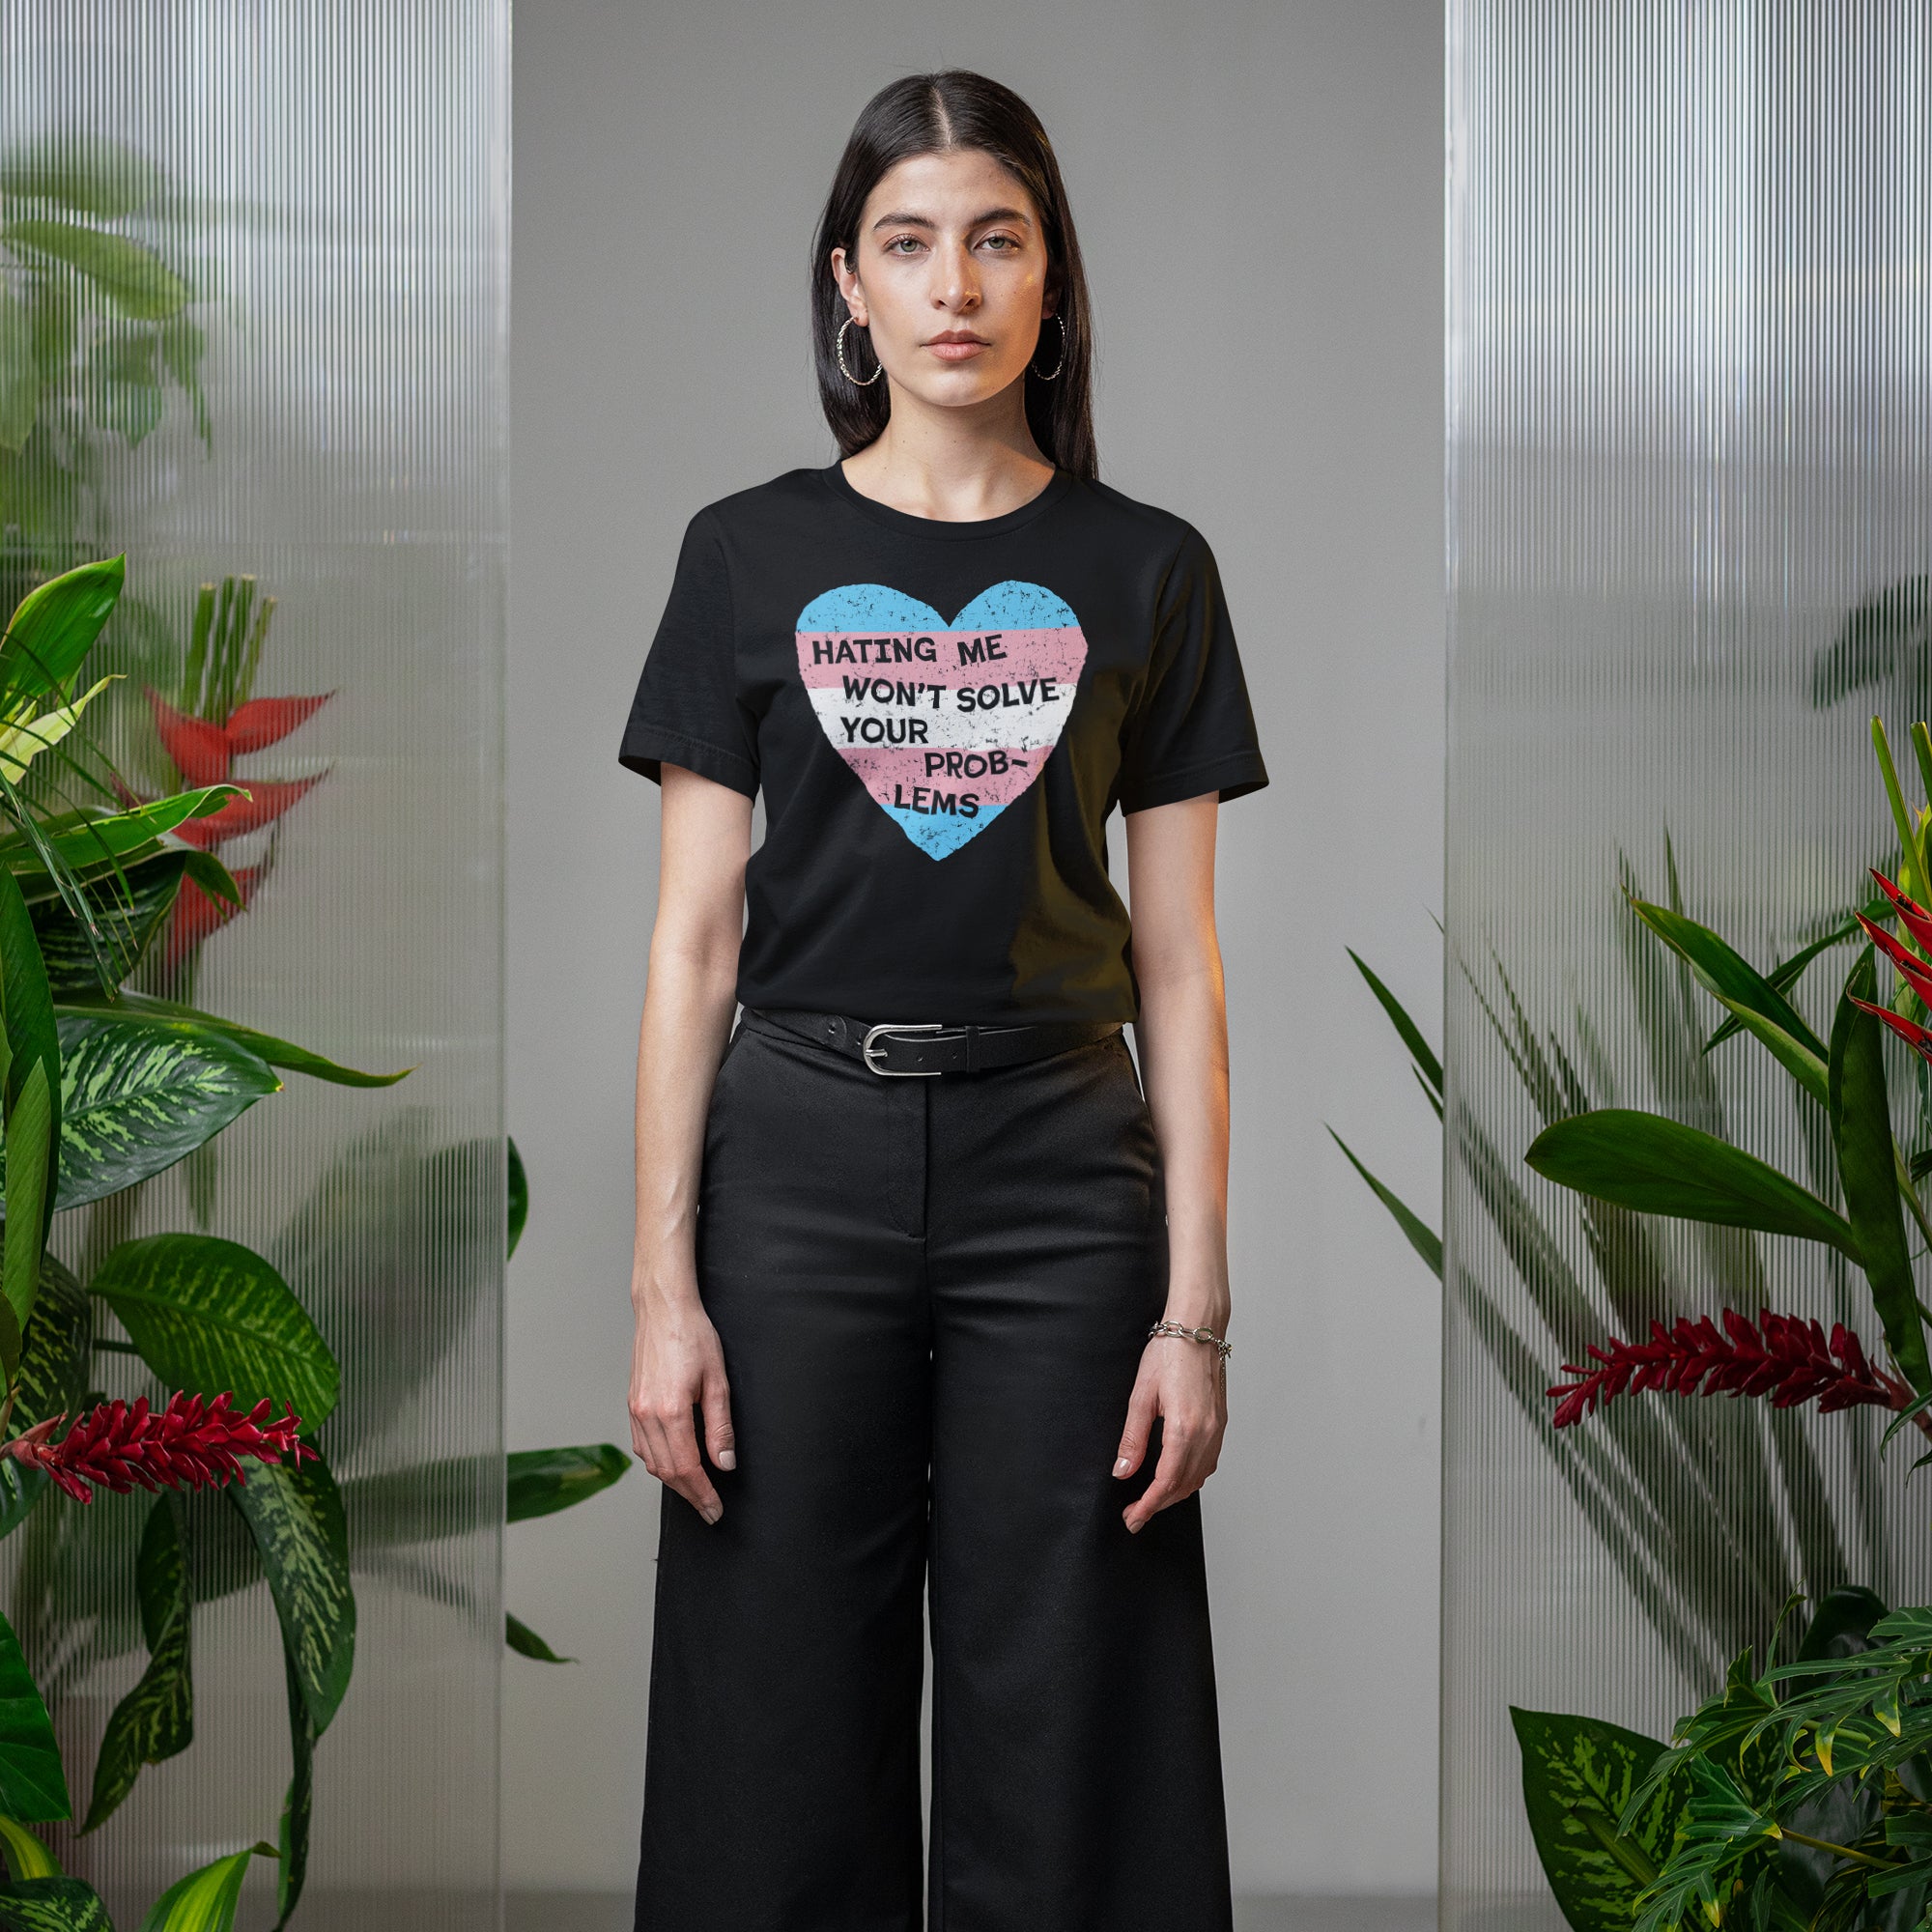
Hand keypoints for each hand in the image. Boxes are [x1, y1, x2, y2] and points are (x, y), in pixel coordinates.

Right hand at [629, 1294, 734, 1523]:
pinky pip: (641, 1445)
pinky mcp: (632, 1404)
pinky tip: (673, 1463)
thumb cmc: (693, 1336)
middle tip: (709, 1509)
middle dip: (690, 1495)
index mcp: (670, 1411)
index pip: (687, 1468)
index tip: (715, 1510)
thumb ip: (720, 1427)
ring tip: (695, 1491)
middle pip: (666, 1471)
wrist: (663, 1309)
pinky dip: (657, 1462)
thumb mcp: (718, 1381)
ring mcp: (635, 1410)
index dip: (703, 1494)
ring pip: (651, 1462)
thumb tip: (724, 1464)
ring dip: (673, 1482)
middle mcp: (647, 1415)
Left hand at [1111, 1332, 1226, 1533]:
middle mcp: (1207, 1433)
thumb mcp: (1141, 1395)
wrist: (1198, 1328)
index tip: (1133, 1518)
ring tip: (1152, 1500)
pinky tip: (1177, 1477)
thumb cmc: (1169, 1353)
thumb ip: (1133, 1438)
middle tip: (1135, 1515)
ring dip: (1175, 1494)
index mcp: (1185, 1428)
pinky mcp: (1221, 1423)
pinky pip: (1209, 1462)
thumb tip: (1123, 1471)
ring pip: (1199, 1477)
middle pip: (1184, 1485)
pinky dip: (1192, 1477)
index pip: (1166, 1482)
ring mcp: (1217, 1429)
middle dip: (1159, 1505)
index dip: (1148, 1505)